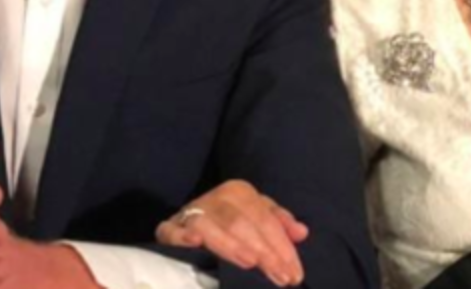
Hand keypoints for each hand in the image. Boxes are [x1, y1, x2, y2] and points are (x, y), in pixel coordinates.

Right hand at [156, 180, 308, 286]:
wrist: (191, 225)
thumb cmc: (234, 226)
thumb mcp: (259, 221)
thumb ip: (279, 225)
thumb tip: (302, 232)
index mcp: (239, 192)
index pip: (264, 218)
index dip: (281, 246)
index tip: (294, 274)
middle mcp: (215, 198)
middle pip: (240, 222)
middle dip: (264, 251)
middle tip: (280, 278)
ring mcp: (190, 212)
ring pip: (209, 225)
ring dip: (229, 244)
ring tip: (249, 263)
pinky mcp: (168, 228)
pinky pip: (170, 230)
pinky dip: (181, 237)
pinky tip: (195, 244)